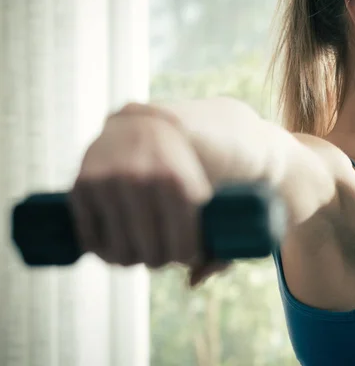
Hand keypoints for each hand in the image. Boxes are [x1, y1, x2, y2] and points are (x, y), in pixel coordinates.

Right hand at [69, 104, 216, 270]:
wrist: (148, 123)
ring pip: (119, 254)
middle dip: (160, 258)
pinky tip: (113, 242)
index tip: (186, 249)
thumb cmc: (189, 159)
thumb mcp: (215, 185)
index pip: (184, 248)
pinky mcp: (81, 185)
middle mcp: (141, 181)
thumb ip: (221, 229)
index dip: (187, 255)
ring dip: (131, 258)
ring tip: (139, 248)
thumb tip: (193, 282)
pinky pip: (90, 240)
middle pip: (152, 256)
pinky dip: (102, 248)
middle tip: (162, 248)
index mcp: (179, 182)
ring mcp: (108, 182)